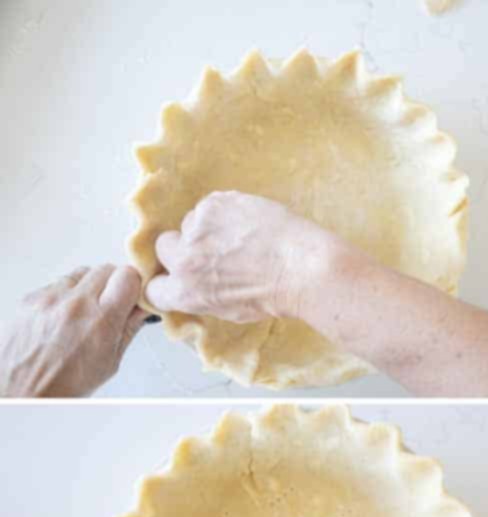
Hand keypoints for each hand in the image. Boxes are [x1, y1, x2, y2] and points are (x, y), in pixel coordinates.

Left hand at [0, 265, 146, 396]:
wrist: (23, 390)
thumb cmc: (65, 384)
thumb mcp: (110, 362)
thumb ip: (128, 329)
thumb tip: (141, 309)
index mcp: (101, 320)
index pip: (128, 276)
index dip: (134, 284)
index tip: (134, 295)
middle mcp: (74, 303)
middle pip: (105, 269)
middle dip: (114, 284)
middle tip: (112, 304)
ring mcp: (49, 298)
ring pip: (80, 274)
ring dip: (89, 288)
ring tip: (85, 314)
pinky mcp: (31, 297)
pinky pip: (56, 285)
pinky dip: (65, 296)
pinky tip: (64, 318)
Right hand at [144, 190, 342, 322]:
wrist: (302, 268)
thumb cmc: (276, 295)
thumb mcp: (233, 311)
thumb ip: (206, 297)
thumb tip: (199, 287)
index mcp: (187, 292)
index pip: (155, 288)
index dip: (168, 281)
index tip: (180, 276)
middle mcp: (184, 259)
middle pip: (165, 247)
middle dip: (184, 249)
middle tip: (214, 253)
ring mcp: (198, 227)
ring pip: (191, 223)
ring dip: (209, 229)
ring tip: (242, 239)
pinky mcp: (215, 203)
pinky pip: (212, 205)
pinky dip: (227, 212)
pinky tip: (249, 224)